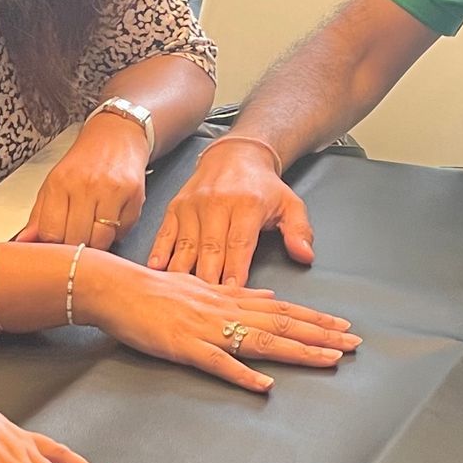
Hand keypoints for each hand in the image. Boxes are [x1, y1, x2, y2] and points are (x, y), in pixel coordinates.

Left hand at [12, 111, 149, 250]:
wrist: (117, 136)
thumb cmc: (84, 163)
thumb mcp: (54, 184)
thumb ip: (39, 216)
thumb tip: (23, 242)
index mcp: (59, 184)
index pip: (51, 233)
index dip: (54, 246)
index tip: (58, 244)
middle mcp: (85, 185)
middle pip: (76, 240)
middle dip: (77, 246)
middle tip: (78, 237)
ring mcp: (111, 190)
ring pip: (101, 240)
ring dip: (98, 243)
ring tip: (95, 229)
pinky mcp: (134, 194)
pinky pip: (123, 231)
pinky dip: (117, 232)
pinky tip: (112, 219)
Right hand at [79, 252, 356, 393]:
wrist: (113, 286)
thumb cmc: (151, 289)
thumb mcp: (200, 285)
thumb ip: (237, 293)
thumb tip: (270, 298)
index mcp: (229, 298)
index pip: (282, 309)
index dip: (315, 319)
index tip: (343, 327)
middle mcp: (224, 310)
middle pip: (281, 324)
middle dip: (320, 336)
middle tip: (354, 345)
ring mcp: (205, 329)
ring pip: (260, 341)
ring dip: (297, 352)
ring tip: (329, 360)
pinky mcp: (183, 346)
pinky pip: (218, 363)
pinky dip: (242, 374)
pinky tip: (265, 385)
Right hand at [146, 138, 314, 284]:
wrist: (235, 155)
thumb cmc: (262, 186)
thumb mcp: (290, 204)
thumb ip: (299, 231)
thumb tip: (305, 255)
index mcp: (246, 205)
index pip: (239, 244)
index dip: (234, 271)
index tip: (232, 295)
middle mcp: (216, 204)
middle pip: (210, 249)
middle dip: (208, 279)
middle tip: (206, 308)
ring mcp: (193, 206)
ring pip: (186, 245)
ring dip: (183, 272)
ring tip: (181, 296)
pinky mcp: (176, 207)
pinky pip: (165, 234)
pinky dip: (160, 253)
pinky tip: (157, 271)